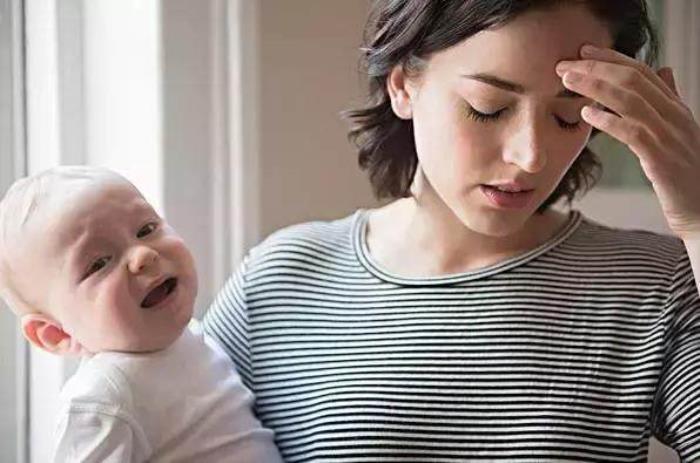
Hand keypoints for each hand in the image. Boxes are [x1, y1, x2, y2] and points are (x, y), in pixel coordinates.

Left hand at [556, 44, 699, 240]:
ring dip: (596, 87)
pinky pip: (632, 132)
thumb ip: (669, 101)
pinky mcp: (661, 158)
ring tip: (568, 81)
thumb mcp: (678, 131)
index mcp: (675, 108)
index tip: (583, 52)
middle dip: (596, 68)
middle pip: (632, 80)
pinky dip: (608, 120)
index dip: (611, 59)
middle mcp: (674, 116)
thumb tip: (664, 71)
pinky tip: (587, 114)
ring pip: (630, 100)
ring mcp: (669, 135)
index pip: (642, 72)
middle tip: (565, 65)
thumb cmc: (684, 173)